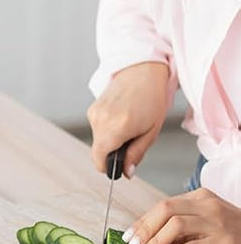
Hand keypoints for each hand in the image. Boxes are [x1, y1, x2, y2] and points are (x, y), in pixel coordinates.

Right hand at [87, 61, 170, 177]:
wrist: (142, 71)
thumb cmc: (151, 98)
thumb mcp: (151, 132)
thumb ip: (136, 154)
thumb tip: (127, 172)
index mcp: (116, 127)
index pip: (99, 158)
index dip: (108, 168)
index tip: (119, 168)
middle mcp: (100, 119)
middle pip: (99, 150)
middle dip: (113, 153)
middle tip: (132, 142)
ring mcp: (94, 112)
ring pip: (98, 139)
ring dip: (111, 140)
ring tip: (129, 127)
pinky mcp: (93, 107)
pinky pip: (97, 128)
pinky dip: (108, 130)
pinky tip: (122, 119)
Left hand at [123, 188, 240, 243]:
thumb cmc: (232, 232)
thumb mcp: (206, 222)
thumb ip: (183, 227)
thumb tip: (150, 237)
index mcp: (200, 197)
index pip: (164, 205)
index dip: (144, 220)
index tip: (130, 235)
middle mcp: (207, 205)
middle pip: (166, 210)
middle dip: (145, 228)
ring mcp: (217, 222)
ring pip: (177, 226)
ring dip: (155, 241)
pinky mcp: (224, 242)